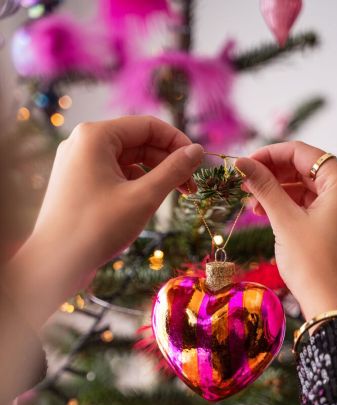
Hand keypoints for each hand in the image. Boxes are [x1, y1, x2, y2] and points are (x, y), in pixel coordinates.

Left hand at [5, 115, 203, 327]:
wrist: (54, 264)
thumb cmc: (97, 228)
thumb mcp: (143, 197)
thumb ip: (173, 170)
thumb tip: (197, 151)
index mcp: (95, 136)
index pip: (148, 126)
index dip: (178, 142)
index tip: (199, 164)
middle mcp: (83, 143)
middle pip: (138, 142)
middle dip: (167, 162)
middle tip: (191, 188)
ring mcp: (78, 164)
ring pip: (127, 161)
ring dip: (153, 176)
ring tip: (173, 198)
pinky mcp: (77, 184)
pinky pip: (113, 176)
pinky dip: (134, 186)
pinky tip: (145, 206)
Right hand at [236, 141, 336, 320]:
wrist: (333, 304)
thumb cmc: (313, 263)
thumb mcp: (284, 220)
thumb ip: (264, 187)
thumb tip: (242, 163)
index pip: (301, 153)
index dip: (268, 155)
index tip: (243, 164)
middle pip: (305, 168)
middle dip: (272, 174)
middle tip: (244, 184)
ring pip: (307, 187)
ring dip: (278, 191)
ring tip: (251, 203)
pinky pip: (313, 204)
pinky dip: (290, 205)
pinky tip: (266, 212)